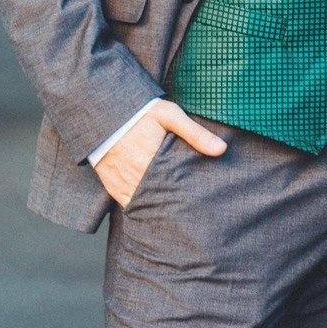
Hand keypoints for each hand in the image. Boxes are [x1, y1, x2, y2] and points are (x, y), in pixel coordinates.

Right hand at [92, 99, 226, 206]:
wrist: (105, 113)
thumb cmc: (141, 113)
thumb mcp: (170, 116)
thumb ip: (195, 133)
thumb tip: (221, 149)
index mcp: (152, 160)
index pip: (176, 188)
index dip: (188, 196)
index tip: (201, 200)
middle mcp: (136, 177)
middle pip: (161, 200)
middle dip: (175, 205)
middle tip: (192, 213)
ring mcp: (122, 185)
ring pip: (145, 205)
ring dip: (159, 207)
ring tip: (176, 214)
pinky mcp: (113, 187)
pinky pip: (129, 204)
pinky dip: (142, 206)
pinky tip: (155, 208)